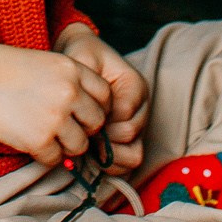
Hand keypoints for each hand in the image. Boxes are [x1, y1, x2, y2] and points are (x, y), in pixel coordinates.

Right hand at [0, 42, 112, 167]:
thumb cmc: (3, 69)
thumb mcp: (44, 63)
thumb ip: (70, 84)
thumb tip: (87, 116)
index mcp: (72, 69)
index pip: (106, 96)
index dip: (97, 108)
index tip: (83, 113)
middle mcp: (70, 92)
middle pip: (97, 123)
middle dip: (83, 129)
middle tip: (62, 127)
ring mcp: (56, 117)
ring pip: (80, 146)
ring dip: (65, 145)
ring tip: (44, 133)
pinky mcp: (40, 140)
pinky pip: (56, 159)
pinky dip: (45, 155)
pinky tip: (29, 140)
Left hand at [58, 23, 146, 176]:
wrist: (83, 58)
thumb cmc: (83, 56)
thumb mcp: (82, 56)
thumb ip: (85, 78)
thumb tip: (86, 110)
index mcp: (134, 85)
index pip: (124, 113)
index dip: (101, 119)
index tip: (81, 115)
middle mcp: (141, 108)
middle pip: (129, 135)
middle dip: (102, 136)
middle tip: (80, 131)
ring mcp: (137, 126)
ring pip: (133, 155)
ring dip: (108, 155)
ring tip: (86, 145)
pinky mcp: (129, 141)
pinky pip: (128, 164)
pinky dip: (111, 166)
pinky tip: (91, 156)